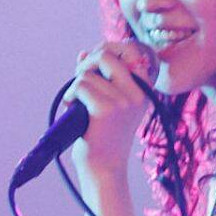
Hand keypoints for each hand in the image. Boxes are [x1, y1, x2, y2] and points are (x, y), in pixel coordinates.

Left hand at [66, 40, 155, 174]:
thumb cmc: (104, 136)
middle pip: (107, 54)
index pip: (133, 51)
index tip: (95, 61)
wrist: (104, 167)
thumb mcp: (109, 103)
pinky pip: (81, 86)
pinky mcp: (107, 110)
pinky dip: (71, 95)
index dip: (110, 48)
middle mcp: (138, 94)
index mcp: (144, 91)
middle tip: (79, 78)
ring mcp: (124, 102)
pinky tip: (72, 106)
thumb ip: (100, 77)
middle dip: (87, 63)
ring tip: (77, 102)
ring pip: (88, 73)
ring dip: (76, 85)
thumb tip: (84, 53)